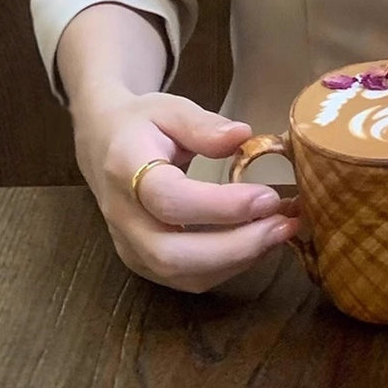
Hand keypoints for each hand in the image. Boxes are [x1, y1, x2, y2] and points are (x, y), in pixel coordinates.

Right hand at [71, 85, 298, 291]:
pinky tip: (261, 242)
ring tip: (282, 231)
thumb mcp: (170, 108)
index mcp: (125, 169)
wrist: (103, 144)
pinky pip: (187, 279)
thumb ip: (204, 125)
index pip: (169, 199)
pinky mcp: (143, 263)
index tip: (267, 197)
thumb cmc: (141, 123)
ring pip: (182, 275)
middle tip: (284, 224)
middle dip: (236, 247)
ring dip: (239, 261)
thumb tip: (244, 136)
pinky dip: (229, 267)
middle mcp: (122, 217)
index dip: (221, 206)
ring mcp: (129, 247)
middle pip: (172, 255)